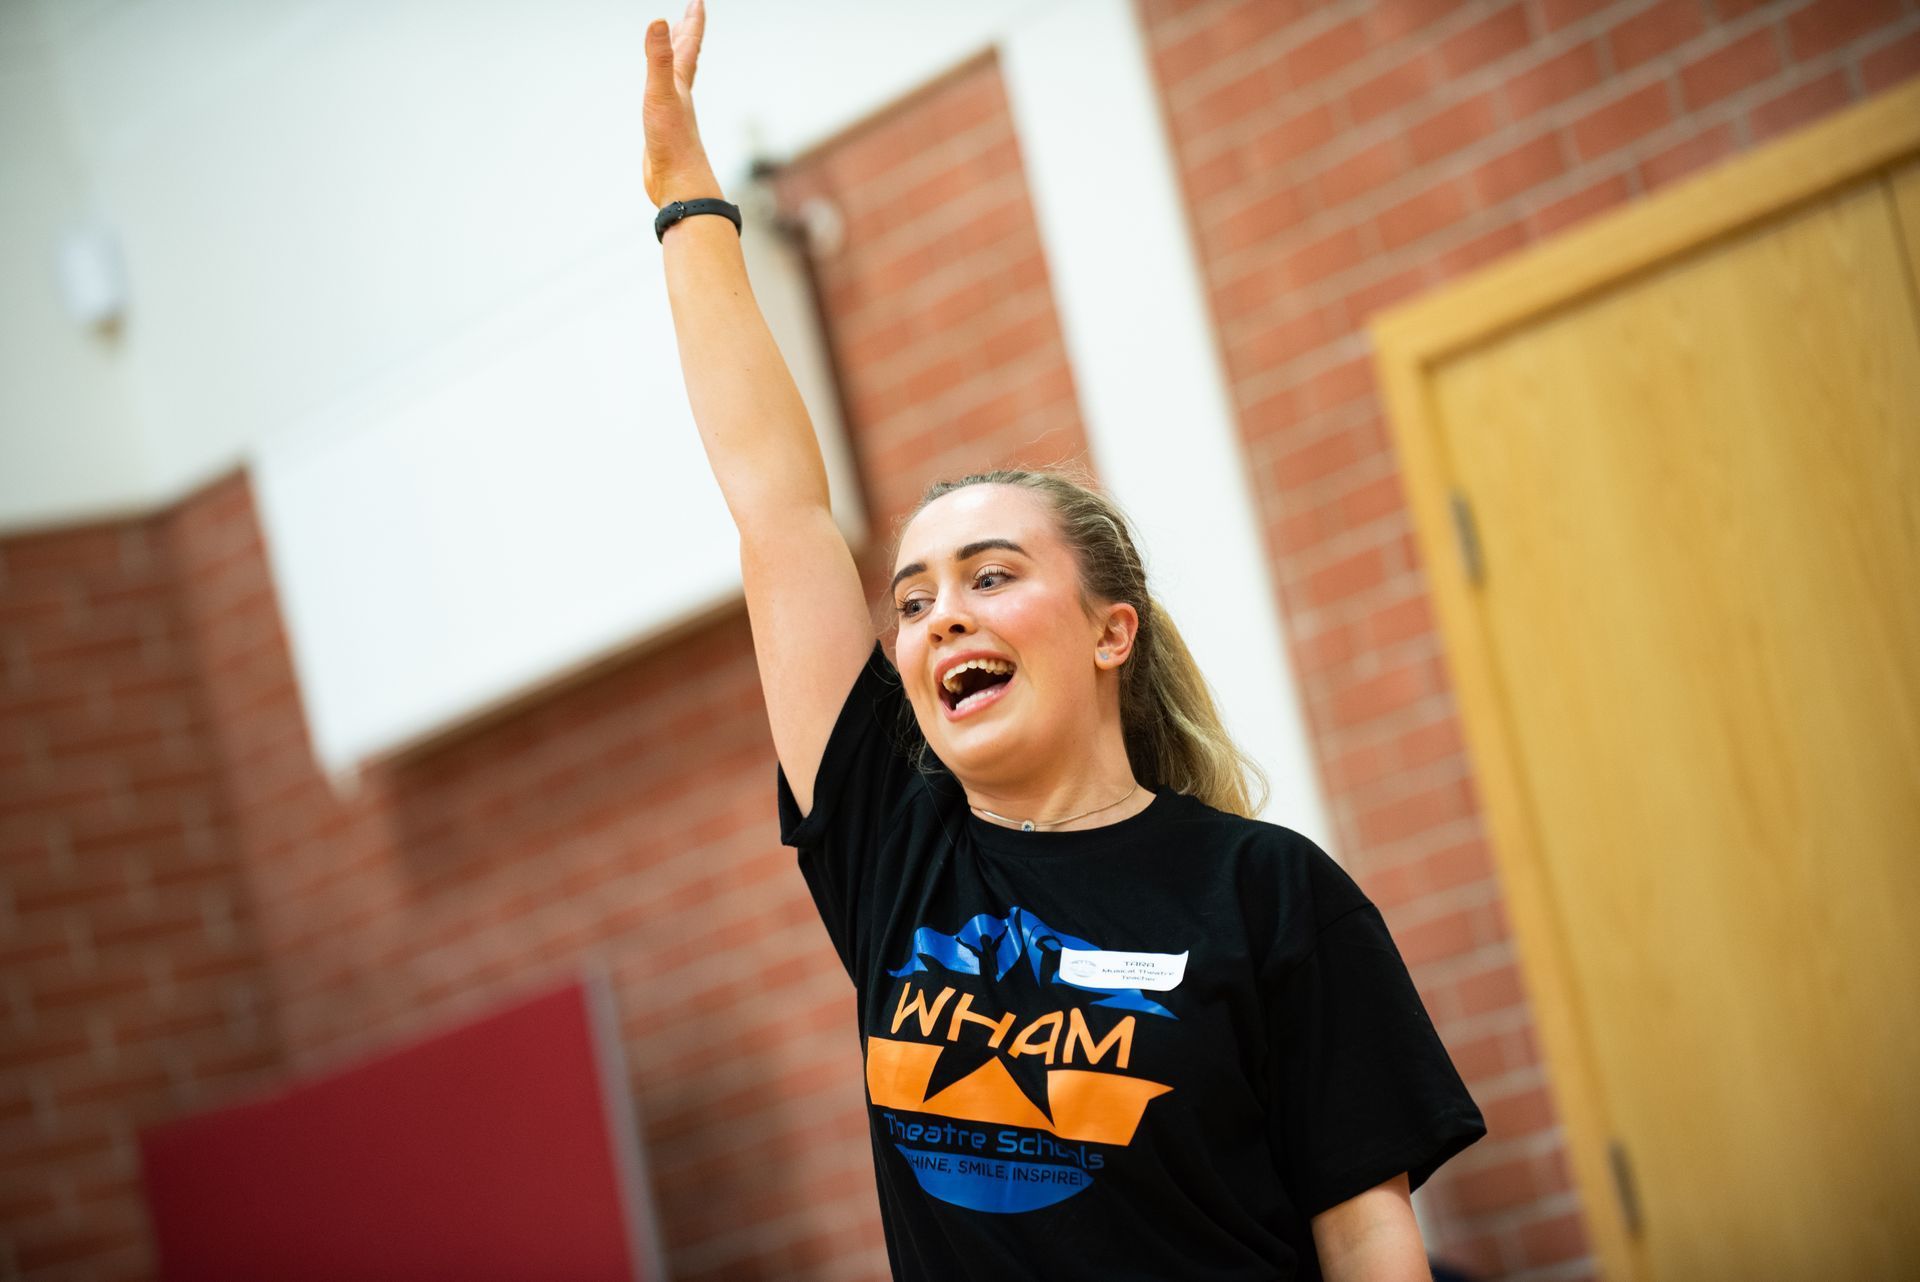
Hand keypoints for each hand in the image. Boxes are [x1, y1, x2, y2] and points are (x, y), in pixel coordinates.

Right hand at [643, 0, 720, 206]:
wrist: (679, 186)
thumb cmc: (673, 144)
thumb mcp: (661, 95)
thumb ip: (659, 59)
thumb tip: (658, 20)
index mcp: (682, 84)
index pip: (689, 45)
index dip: (692, 21)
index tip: (697, 0)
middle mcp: (680, 96)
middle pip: (686, 57)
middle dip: (687, 33)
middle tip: (688, 13)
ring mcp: (673, 113)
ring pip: (676, 78)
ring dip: (676, 59)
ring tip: (674, 46)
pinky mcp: (663, 131)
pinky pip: (663, 100)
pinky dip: (662, 88)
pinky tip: (658, 93)